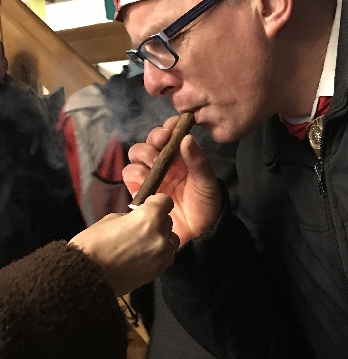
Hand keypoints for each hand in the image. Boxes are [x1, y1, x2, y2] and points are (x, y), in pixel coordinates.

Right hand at [68, 193, 178, 296]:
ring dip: (161, 238)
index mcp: (148, 218)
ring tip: (145, 242)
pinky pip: (168, 256)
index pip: (165, 202)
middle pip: (168, 221)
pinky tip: (147, 255)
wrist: (87, 276)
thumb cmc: (93, 243)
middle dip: (157, 221)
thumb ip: (131, 217)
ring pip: (171, 240)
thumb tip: (138, 218)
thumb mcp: (111, 219)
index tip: (148, 205)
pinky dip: (161, 253)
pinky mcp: (159, 271)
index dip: (157, 202)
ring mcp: (162, 255)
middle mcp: (160, 235)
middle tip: (142, 226)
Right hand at [123, 117, 221, 244]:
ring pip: (136, 156)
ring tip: (153, 163)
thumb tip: (187, 137)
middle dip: (153, 140)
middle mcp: (163, 163)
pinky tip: (146, 178)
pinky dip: (135, 173)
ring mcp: (151, 176)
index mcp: (180, 156)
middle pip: (149, 142)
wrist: (199, 232)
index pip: (169, 134)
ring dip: (143, 155)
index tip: (171, 127)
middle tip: (161, 144)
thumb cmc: (206, 203)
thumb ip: (197, 160)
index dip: (167, 128)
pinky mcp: (141, 191)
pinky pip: (130, 175)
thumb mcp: (206, 181)